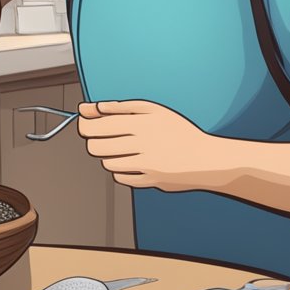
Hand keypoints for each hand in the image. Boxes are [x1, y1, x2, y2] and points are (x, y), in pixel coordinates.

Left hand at [76, 100, 223, 191]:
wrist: (205, 159)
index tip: (84, 122)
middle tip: (102, 135)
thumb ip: (119, 107)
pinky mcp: (147, 182)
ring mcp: (144, 166)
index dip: (84, 124)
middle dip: (93, 140)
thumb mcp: (152, 110)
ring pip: (106, 162)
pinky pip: (120, 177)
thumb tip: (91, 108)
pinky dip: (121, 169)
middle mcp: (141, 146)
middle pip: (96, 147)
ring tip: (123, 147)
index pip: (96, 127)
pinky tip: (132, 160)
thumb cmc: (180, 131)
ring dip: (108, 155)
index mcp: (140, 124)